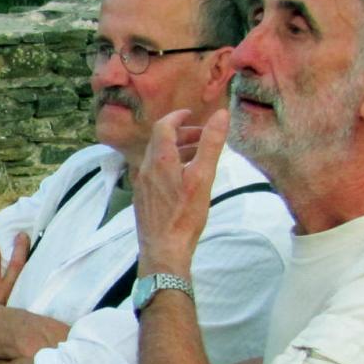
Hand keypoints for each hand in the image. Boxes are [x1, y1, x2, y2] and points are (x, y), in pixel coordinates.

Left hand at [133, 107, 226, 275]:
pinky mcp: (143, 197)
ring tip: (200, 155)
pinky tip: (185, 178)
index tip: (191, 114)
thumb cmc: (185, 215)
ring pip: (158, 157)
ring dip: (178, 150)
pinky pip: (155, 172)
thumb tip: (221, 114)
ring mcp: (142, 184)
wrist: (163, 249)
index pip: (163, 126)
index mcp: (159, 159)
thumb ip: (211, 144)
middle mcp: (145, 168)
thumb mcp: (203, 176)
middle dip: (182, 134)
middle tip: (203, 137)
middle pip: (160, 141)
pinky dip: (171, 165)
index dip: (177, 117)